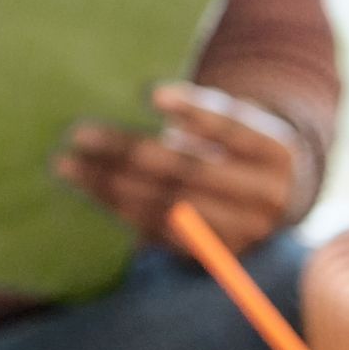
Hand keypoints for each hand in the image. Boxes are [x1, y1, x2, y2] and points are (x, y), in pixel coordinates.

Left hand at [59, 83, 307, 251]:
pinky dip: (123, 211)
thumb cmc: (241, 147)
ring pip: (169, 206)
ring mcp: (244, 232)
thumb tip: (155, 100)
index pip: (234, 129)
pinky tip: (91, 192)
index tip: (152, 94)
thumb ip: (204, 112)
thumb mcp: (239, 122)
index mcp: (280, 153)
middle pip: (190, 171)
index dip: (196, 113)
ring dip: (112, 186)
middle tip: (80, 135)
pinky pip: (162, 232)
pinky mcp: (216, 255)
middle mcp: (268, 196)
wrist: (277, 199)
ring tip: (69, 167)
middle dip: (130, 152)